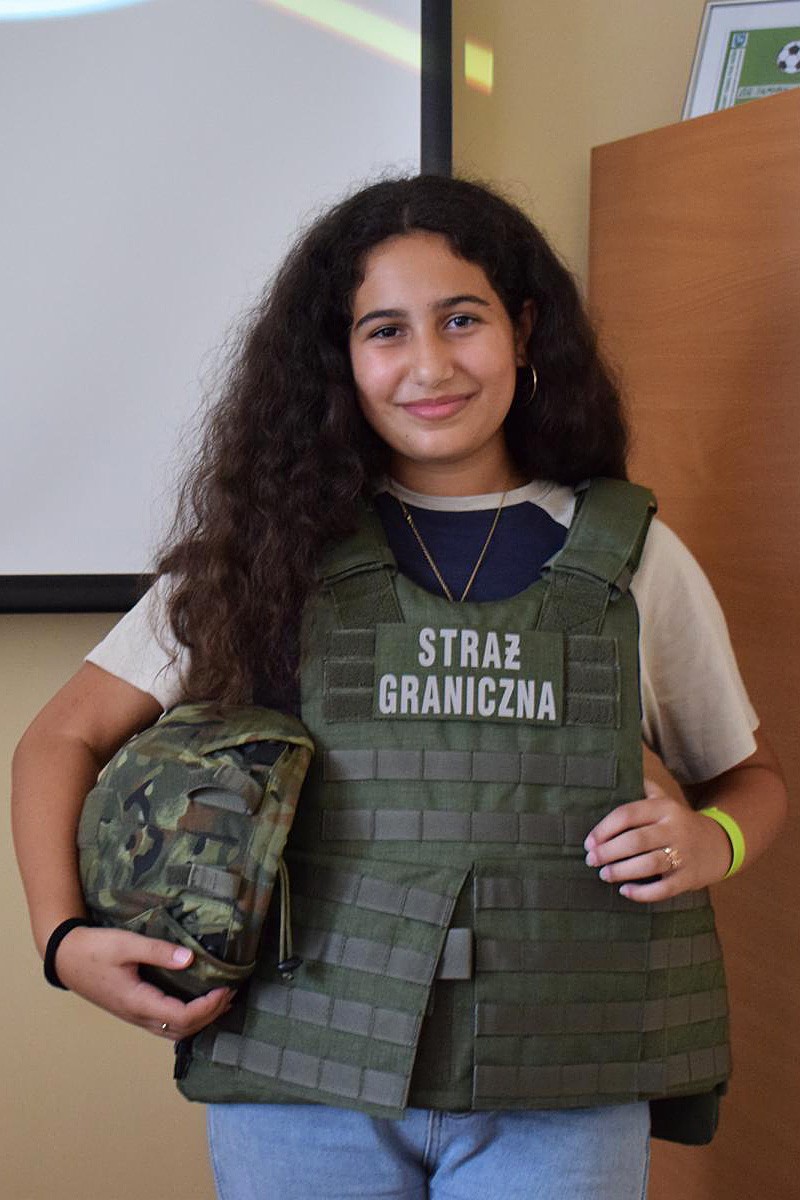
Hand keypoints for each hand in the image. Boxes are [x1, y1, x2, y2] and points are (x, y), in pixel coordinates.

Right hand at [53, 925, 233, 1040]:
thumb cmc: (94, 949)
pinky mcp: (133, 1009)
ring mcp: (135, 1015)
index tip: (226, 988)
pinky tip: (196, 1002)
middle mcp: (138, 1015)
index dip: (208, 1007)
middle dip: (210, 1015)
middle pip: (182, 1029)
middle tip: (231, 993)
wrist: (66, 957)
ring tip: (221, 1000)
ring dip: (200, 1020)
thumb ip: (158, 951)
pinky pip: (165, 1023)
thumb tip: (190, 959)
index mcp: (138, 1002)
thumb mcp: (126, 944)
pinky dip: (187, 1018)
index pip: (182, 1017)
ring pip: (173, 1031)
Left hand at [583, 778, 732, 902]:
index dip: (604, 829)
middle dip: (608, 852)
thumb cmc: (679, 822)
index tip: (589, 842)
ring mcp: (683, 855)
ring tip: (604, 874)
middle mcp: (675, 829)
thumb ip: (642, 789)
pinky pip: (664, 889)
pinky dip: (642, 893)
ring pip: (649, 864)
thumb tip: (614, 778)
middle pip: (635, 841)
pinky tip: (625, 891)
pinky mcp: (689, 878)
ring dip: (622, 871)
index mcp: (664, 808)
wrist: (720, 843)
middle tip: (591, 860)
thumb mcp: (665, 800)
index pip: (628, 814)